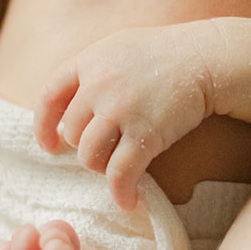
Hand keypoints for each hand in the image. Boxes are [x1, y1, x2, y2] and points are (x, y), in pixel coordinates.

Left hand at [35, 25, 217, 209]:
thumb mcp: (118, 48)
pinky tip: (129, 201)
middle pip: (72, 132)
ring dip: (101, 167)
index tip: (50, 145)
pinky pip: (120, 173)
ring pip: (90, 156)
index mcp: (89, 61)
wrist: (207, 58)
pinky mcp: (145, 133)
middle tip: (105, 150)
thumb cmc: (164, 54)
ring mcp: (120, 110)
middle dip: (84, 147)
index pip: (49, 97)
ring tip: (117, 168)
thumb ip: (91, 72)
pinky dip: (122, 191)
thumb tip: (65, 112)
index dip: (43, 126)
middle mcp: (98, 85)